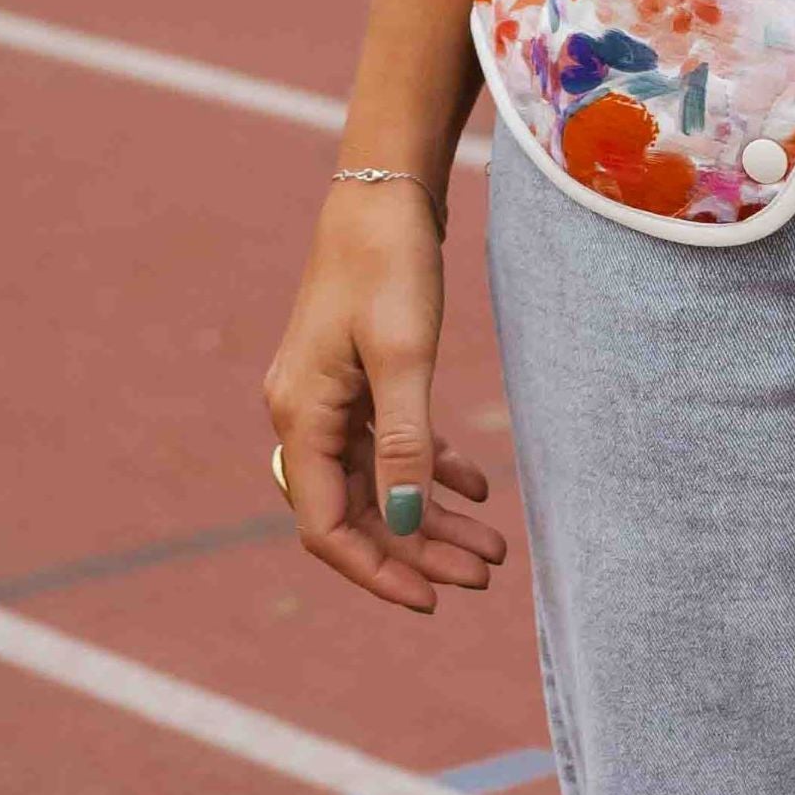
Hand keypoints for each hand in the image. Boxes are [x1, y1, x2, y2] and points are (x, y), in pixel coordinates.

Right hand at [262, 174, 505, 617]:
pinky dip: (431, 469)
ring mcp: (329, 398)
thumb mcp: (405, 356)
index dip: (377, 570)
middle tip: (484, 577)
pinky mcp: (356, 380)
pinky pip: (390, 445)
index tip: (432, 601)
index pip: (327, 526)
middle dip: (418, 551)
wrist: (383, 194)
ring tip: (493, 550)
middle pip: (357, 511)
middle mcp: (303, 415)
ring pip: (379, 483)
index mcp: (301, 416)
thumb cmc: (390, 266)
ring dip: (432, 519)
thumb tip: (408, 522)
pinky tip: (479, 489)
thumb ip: (407, 443)